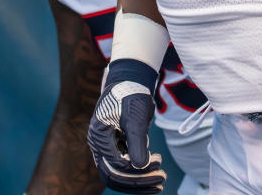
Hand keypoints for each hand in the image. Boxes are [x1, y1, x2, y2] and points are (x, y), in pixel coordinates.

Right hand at [86, 58, 165, 193]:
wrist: (131, 79)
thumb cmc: (131, 94)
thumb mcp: (135, 118)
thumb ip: (137, 143)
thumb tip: (140, 166)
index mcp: (99, 138)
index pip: (115, 166)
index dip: (137, 172)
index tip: (158, 165)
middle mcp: (100, 145)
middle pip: (114, 175)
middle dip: (137, 182)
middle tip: (161, 182)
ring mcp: (107, 146)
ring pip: (119, 173)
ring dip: (139, 180)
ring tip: (161, 180)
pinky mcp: (117, 145)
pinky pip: (124, 164)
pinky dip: (138, 170)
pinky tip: (155, 168)